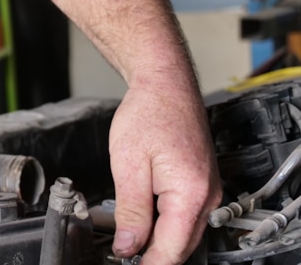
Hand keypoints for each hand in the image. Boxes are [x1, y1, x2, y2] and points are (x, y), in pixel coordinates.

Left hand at [108, 83, 221, 263]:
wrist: (164, 85)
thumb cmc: (148, 114)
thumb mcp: (129, 165)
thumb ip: (131, 211)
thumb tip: (129, 246)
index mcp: (190, 193)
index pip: (171, 249)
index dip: (148, 264)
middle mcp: (207, 195)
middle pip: (181, 245)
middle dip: (153, 256)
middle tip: (123, 255)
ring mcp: (208, 189)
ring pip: (184, 232)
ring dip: (159, 241)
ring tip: (128, 240)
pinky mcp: (202, 182)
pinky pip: (186, 215)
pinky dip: (166, 223)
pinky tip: (144, 221)